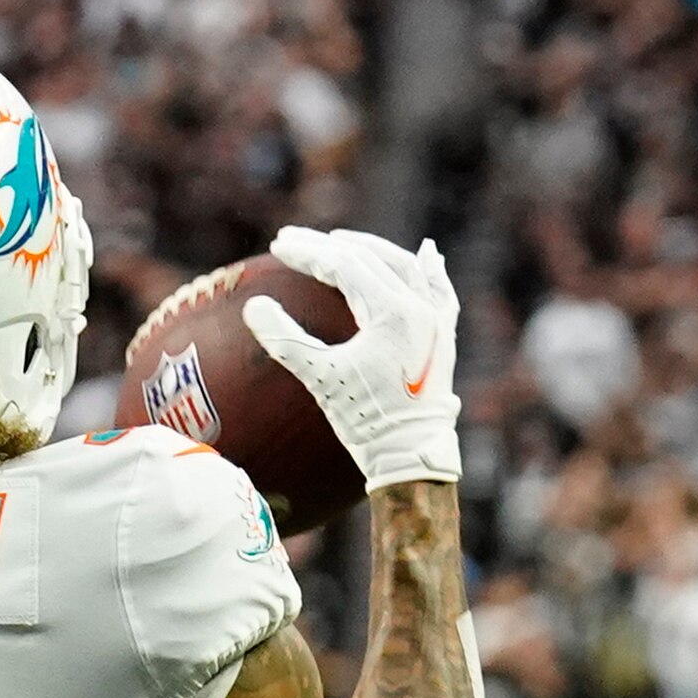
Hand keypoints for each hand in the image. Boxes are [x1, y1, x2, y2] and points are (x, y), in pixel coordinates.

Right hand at [242, 227, 462, 494]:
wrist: (411, 457)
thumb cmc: (365, 420)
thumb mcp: (319, 377)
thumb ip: (284, 339)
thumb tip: (253, 306)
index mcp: (392, 312)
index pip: (344, 266)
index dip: (308, 253)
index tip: (279, 246)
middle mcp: (419, 307)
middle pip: (370, 259)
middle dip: (330, 246)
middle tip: (295, 239)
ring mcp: (436, 321)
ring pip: (405, 267)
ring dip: (373, 249)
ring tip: (343, 239)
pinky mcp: (444, 338)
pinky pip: (440, 292)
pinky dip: (430, 270)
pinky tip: (427, 252)